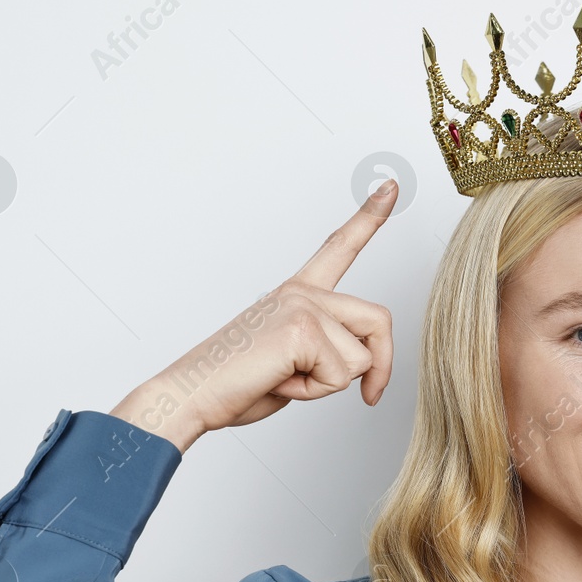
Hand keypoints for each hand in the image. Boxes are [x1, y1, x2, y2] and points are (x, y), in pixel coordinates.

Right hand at [110, 181, 399, 451]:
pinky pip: (341, 376)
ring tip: (283, 378)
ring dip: (328, 385)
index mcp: (298, 293)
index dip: (369, 217)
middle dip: (381, 365)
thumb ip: (330, 352)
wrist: (190, 396)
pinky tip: (278, 380)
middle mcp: (302, 292)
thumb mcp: (296, 364)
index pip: (339, 248)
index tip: (390, 185)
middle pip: (379, 321)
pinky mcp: (302, 327)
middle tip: (368, 395)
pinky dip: (314, 392)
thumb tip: (366, 364)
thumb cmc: (238, 385)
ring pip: (362, 358)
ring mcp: (302, 305)